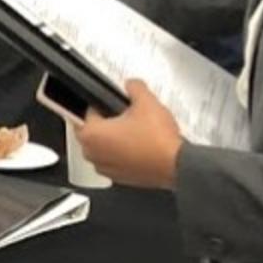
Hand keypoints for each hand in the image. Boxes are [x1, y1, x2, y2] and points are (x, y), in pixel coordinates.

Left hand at [66, 79, 184, 189]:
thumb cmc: (158, 141)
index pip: (86, 112)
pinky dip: (122, 154)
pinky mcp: (119, 178)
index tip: (111, 103)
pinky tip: (139, 146)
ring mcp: (105, 168)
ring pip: (102, 147)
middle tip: (125, 116)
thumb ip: (134, 87)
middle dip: (106, 122)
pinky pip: (114, 161)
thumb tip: (131, 84)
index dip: (101, 104)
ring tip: (134, 131)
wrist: (176, 165)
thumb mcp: (146, 102)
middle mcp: (92, 154)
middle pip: (92, 131)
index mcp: (91, 134)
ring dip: (113, 139)